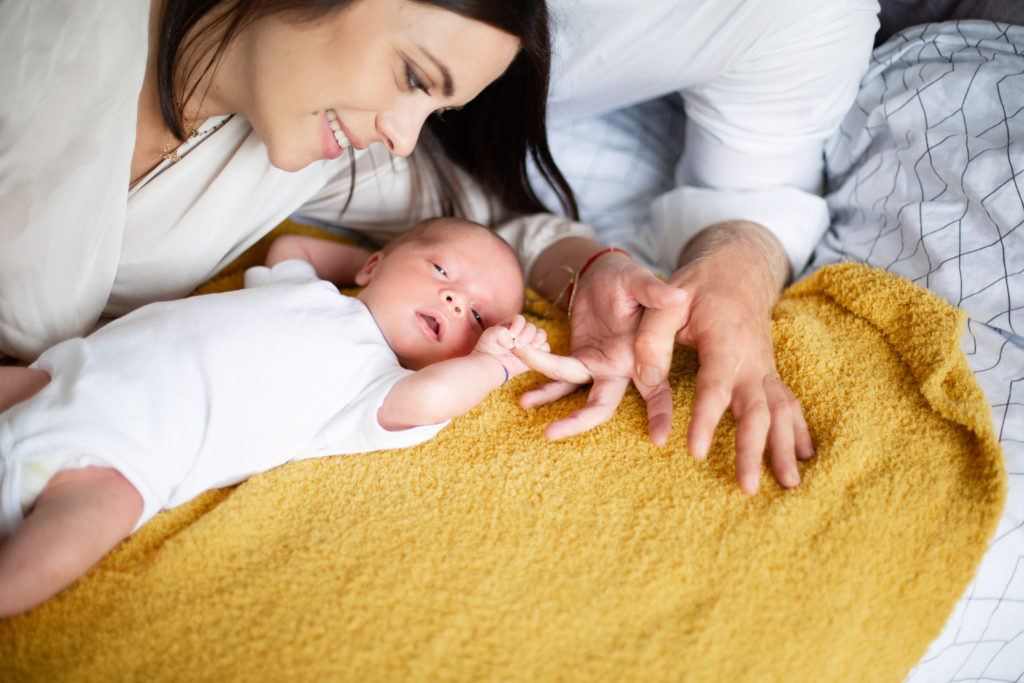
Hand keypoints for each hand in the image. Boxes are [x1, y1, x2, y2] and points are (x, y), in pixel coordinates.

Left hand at [475, 315, 550, 378]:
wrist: (490, 366)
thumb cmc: (488, 350)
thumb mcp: (488, 337)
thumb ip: (497, 332)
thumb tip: (509, 337)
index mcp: (512, 324)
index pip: (519, 319)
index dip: (518, 325)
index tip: (512, 335)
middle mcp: (522, 332)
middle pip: (531, 327)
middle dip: (527, 334)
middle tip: (518, 344)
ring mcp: (529, 343)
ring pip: (540, 335)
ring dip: (539, 339)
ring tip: (533, 346)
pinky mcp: (534, 354)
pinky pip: (544, 349)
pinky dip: (544, 349)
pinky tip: (537, 353)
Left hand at [520, 251, 687, 444]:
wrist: (602, 274)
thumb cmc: (627, 278)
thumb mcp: (639, 281)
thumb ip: (655, 291)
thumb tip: (677, 296)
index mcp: (642, 355)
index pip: (657, 389)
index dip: (660, 413)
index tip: (659, 439)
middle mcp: (621, 368)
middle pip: (602, 404)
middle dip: (579, 421)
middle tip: (551, 433)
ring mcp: (597, 366)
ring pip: (575, 392)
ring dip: (548, 397)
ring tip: (523, 402)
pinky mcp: (579, 359)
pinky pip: (558, 378)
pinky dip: (542, 385)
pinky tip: (524, 397)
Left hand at [633, 222, 814, 493]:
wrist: (739, 267)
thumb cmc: (698, 285)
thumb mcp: (668, 300)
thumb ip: (652, 338)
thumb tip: (648, 379)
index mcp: (724, 339)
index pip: (715, 386)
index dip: (706, 419)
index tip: (695, 452)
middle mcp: (751, 358)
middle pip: (757, 409)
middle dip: (754, 449)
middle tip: (747, 488)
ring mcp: (764, 367)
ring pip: (780, 411)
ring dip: (784, 448)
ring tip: (789, 485)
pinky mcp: (768, 373)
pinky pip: (788, 404)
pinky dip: (797, 432)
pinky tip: (802, 458)